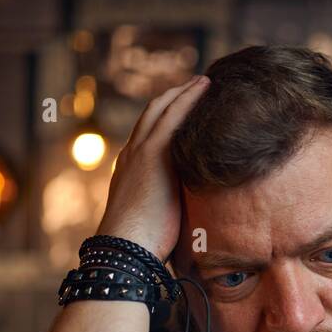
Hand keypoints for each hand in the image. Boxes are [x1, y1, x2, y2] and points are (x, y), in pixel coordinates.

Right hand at [97, 74, 209, 260]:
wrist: (125, 250)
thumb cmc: (142, 246)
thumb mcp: (155, 221)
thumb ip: (169, 209)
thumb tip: (189, 219)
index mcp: (130, 170)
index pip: (148, 135)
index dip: (165, 119)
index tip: (184, 111)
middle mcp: (132, 154)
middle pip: (152, 114)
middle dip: (174, 98)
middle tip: (197, 86)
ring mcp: (141, 151)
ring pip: (163, 109)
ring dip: (184, 92)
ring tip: (205, 82)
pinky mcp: (153, 154)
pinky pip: (174, 116)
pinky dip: (189, 98)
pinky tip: (206, 88)